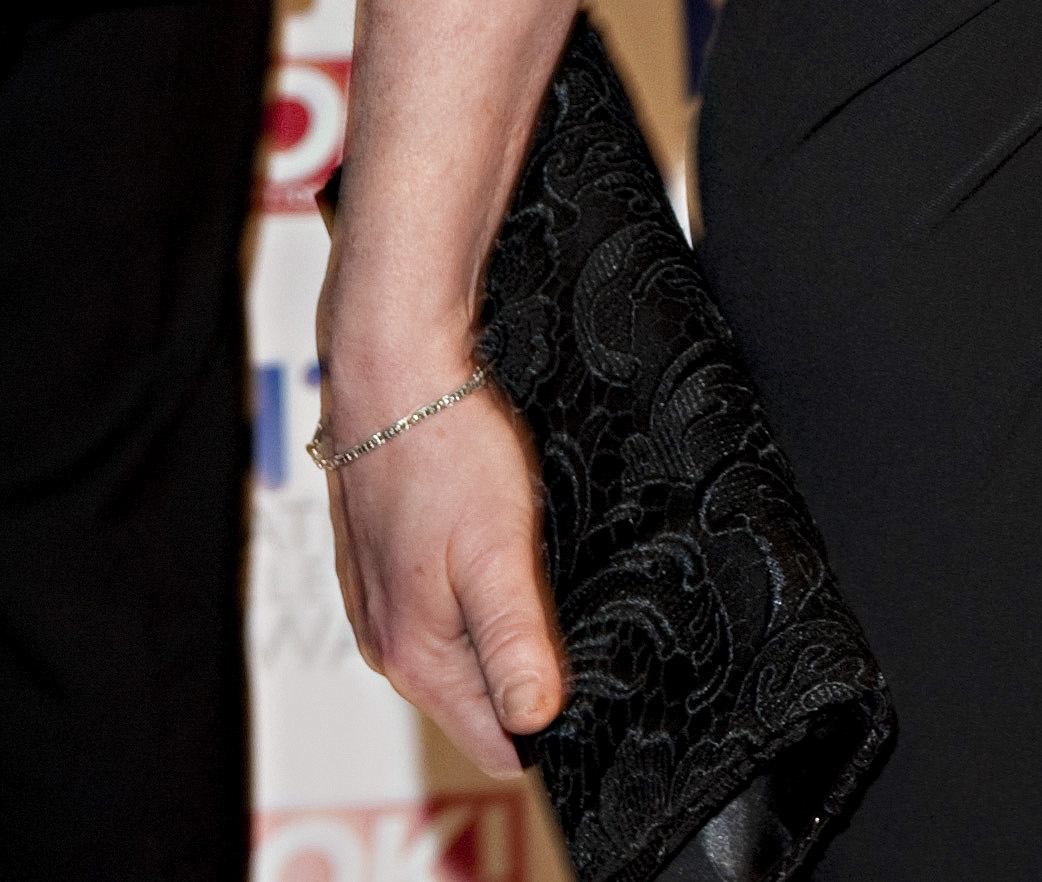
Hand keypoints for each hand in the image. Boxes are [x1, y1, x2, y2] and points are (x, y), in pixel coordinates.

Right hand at [318, 339, 563, 771]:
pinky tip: (504, 548)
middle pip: (479, 698)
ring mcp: (381, 601)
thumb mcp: (497, 550)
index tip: (588, 687)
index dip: (547, 725)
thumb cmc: (440, 450)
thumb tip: (535, 723)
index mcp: (412, 655)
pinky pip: (445, 604)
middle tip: (576, 618)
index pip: (493, 742)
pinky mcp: (386, 562)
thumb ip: (514, 641)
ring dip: (506, 627)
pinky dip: (480, 588)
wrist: (392, 369)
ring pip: (463, 648)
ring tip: (542, 576)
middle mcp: (387, 640)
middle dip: (529, 673)